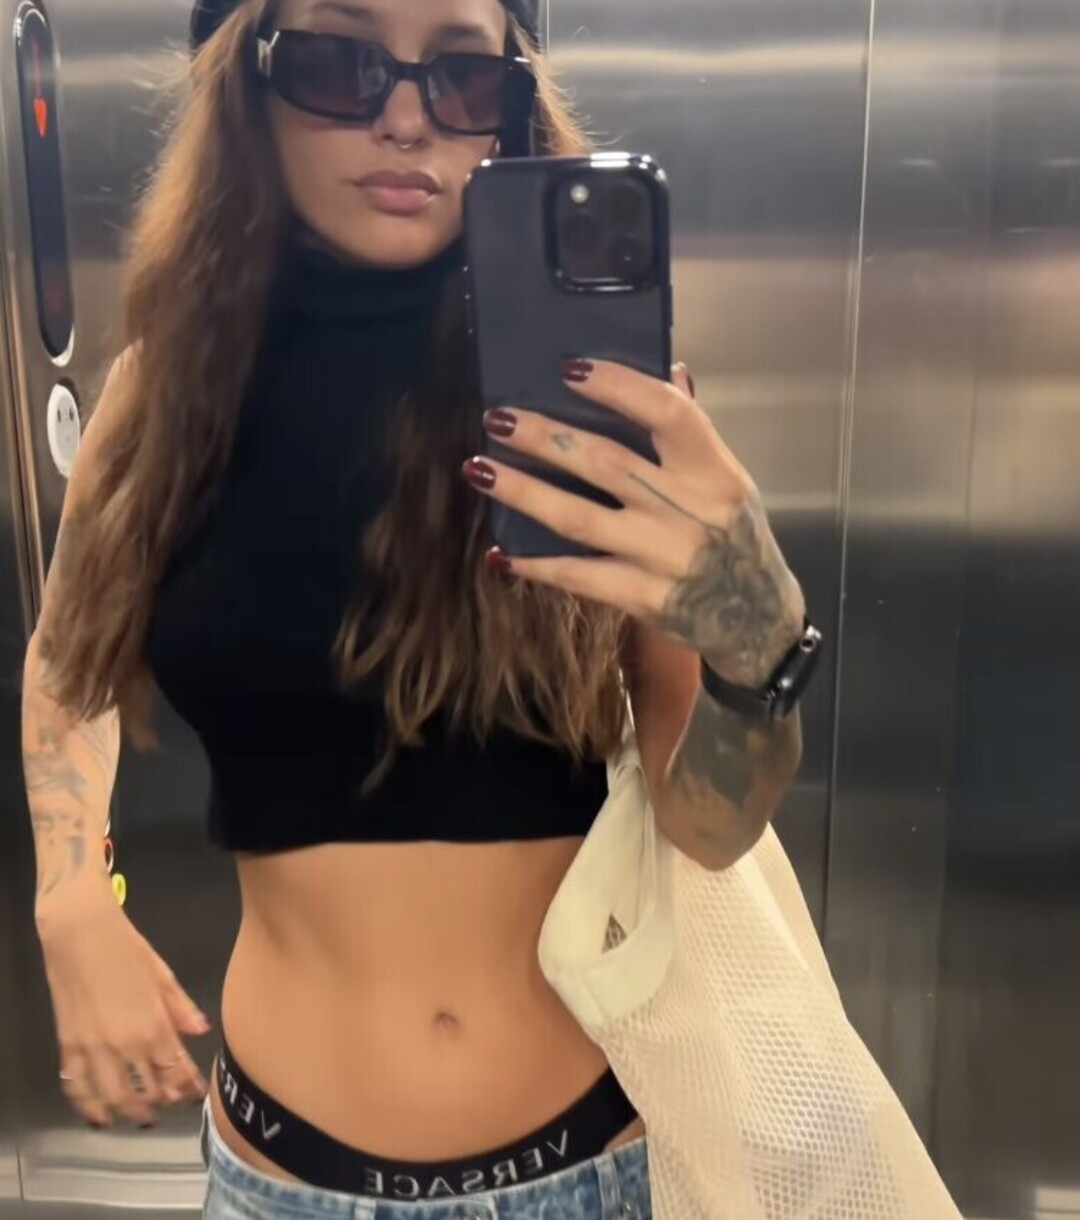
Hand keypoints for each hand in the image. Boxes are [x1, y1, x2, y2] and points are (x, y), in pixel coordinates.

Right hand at [37, 881, 209, 1127]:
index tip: (197, 1095)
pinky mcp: (67, 1046)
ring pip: (112, 1096)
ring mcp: (93, 1049)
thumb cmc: (127, 949)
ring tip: (141, 1117)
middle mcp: (124, 1045)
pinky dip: (87, 1106)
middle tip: (171, 1105)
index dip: (188, 1086)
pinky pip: (76, 1086)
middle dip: (162, 1102)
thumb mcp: (163, 975)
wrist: (81, 934)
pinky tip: (98, 1116)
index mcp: (153, 1026)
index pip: (175, 1069)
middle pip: (146, 1089)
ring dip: (129, 1111)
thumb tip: (201, 1031)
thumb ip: (181, 1008)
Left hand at [462, 358, 805, 685]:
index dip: (618, 386)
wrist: (756, 620)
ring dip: (523, 492)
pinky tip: (500, 553)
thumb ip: (692, 432)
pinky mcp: (642, 598)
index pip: (668, 414)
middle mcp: (689, 511)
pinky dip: (536, 565)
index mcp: (715, 472)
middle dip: (545, 437)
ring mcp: (662, 557)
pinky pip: (578, 577)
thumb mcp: (728, 480)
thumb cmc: (734, 537)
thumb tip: (667, 369)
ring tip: (478, 468)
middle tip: (497, 417)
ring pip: (579, 518)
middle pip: (606, 463)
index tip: (569, 369)